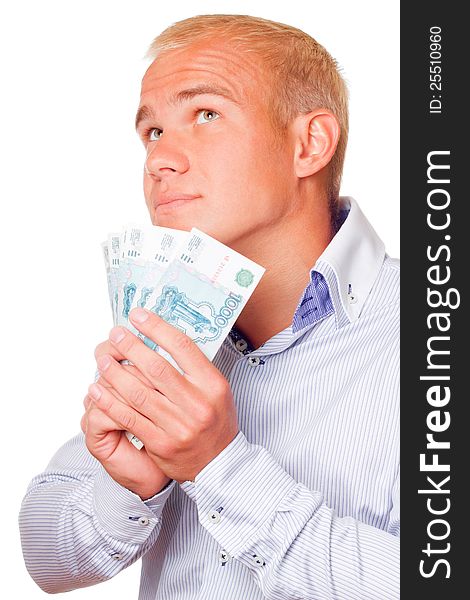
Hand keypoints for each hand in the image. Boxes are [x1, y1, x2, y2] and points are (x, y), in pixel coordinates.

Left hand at [88, 307, 238, 482]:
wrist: (220, 464)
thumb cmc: (216, 422)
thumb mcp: (217, 391)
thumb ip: (195, 368)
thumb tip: (163, 337)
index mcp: (212, 385)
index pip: (182, 347)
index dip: (157, 328)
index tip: (138, 316)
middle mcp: (196, 403)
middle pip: (156, 368)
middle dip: (131, 347)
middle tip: (115, 333)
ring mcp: (178, 425)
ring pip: (138, 393)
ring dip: (115, 373)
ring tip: (103, 359)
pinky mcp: (161, 443)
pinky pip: (130, 418)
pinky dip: (110, 402)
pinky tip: (98, 389)